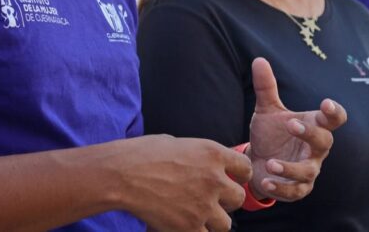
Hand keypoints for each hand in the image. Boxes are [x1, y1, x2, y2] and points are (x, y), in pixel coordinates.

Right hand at [116, 134, 250, 231]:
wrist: (123, 175)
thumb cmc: (143, 154)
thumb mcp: (177, 144)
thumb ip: (198, 157)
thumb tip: (206, 165)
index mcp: (212, 154)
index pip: (245, 168)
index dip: (239, 176)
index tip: (232, 180)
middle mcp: (214, 180)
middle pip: (238, 199)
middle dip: (226, 201)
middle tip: (210, 200)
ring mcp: (204, 206)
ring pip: (225, 224)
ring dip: (213, 221)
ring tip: (195, 215)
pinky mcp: (189, 227)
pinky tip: (183, 225)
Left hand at [245, 57, 346, 201]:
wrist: (258, 161)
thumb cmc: (271, 134)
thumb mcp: (267, 110)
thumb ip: (266, 87)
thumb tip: (259, 59)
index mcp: (313, 126)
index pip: (334, 119)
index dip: (334, 112)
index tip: (326, 104)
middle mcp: (315, 149)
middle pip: (325, 142)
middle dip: (310, 134)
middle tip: (291, 124)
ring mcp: (308, 170)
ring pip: (308, 171)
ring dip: (290, 168)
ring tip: (271, 163)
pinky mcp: (297, 189)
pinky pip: (294, 191)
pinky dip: (280, 188)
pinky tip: (265, 181)